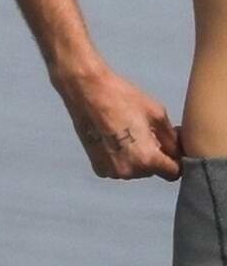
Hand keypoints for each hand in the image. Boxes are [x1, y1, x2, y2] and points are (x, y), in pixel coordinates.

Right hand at [55, 65, 180, 180]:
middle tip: (148, 134)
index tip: (172, 147)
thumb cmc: (124, 98)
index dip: (176, 160)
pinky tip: (114, 139)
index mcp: (147, 159)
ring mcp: (111, 172)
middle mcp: (129, 172)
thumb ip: (171, 138)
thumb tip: (178, 151)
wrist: (87, 92)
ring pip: (135, 171)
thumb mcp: (157, 114)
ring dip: (137, 158)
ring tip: (129, 134)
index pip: (174, 173)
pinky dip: (121, 158)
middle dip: (155, 157)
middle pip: (153, 172)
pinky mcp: (97, 167)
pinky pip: (119, 167)